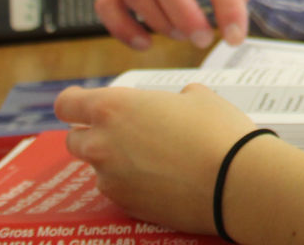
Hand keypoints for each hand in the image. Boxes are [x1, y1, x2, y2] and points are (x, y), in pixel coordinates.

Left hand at [56, 83, 256, 234]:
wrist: (236, 181)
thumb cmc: (218, 131)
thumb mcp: (198, 96)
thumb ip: (172, 98)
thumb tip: (175, 104)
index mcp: (114, 108)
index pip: (67, 104)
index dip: (73, 102)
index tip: (81, 102)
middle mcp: (102, 145)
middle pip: (74, 139)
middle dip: (92, 133)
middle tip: (123, 130)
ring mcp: (112, 180)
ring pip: (99, 168)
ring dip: (115, 160)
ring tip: (154, 157)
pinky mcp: (127, 206)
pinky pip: (119, 190)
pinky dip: (133, 183)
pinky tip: (164, 179)